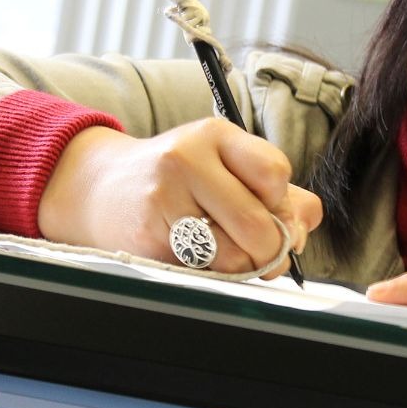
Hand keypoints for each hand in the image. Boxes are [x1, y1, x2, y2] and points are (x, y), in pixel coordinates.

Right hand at [40, 120, 320, 276]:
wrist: (102, 189)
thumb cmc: (177, 180)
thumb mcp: (224, 165)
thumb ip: (277, 192)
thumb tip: (305, 224)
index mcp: (214, 134)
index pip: (274, 173)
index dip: (282, 204)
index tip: (271, 211)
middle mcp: (186, 159)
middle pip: (258, 223)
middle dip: (272, 248)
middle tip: (264, 251)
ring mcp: (164, 199)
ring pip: (236, 255)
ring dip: (244, 266)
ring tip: (227, 250)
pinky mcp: (151, 238)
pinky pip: (207, 271)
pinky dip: (216, 273)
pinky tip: (201, 256)